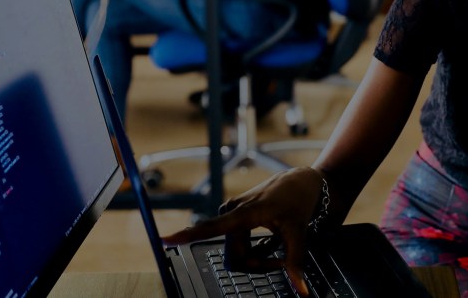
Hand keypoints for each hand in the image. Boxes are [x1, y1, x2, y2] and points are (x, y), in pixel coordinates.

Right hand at [162, 167, 327, 296]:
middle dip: (258, 264)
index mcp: (244, 212)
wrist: (300, 181)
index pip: (212, 227)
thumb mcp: (299, 232)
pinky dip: (256, 250)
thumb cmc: (298, 200)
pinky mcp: (234, 216)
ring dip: (258, 259)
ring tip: (277, 247)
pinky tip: (270, 241)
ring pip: (237, 254)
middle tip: (280, 260)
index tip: (165, 239)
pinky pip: (239, 246)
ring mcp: (232, 214)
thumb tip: (301, 291)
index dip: (188, 235)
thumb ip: (295, 262)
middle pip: (235, 257)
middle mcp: (232, 211)